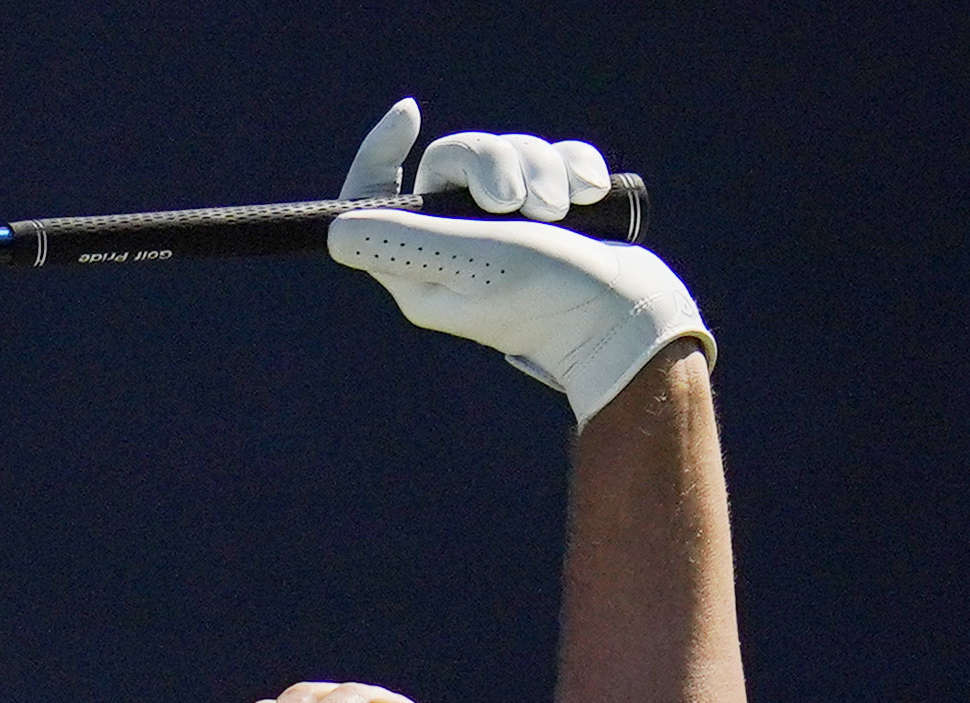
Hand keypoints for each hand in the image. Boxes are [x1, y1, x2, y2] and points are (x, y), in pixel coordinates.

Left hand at [330, 99, 714, 423]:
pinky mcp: (550, 217)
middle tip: (521, 203)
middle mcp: (452, 245)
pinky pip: (553, 160)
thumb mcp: (472, 262)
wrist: (633, 320)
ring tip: (562, 210)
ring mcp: (503, 230)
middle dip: (493, 162)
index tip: (408, 116)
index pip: (374, 201)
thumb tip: (336, 231)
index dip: (379, 154)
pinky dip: (573, 168)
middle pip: (451, 160)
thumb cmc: (550, 298)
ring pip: (508, 154)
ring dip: (541, 168)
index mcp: (417, 265)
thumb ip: (406, 241)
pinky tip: (590, 195)